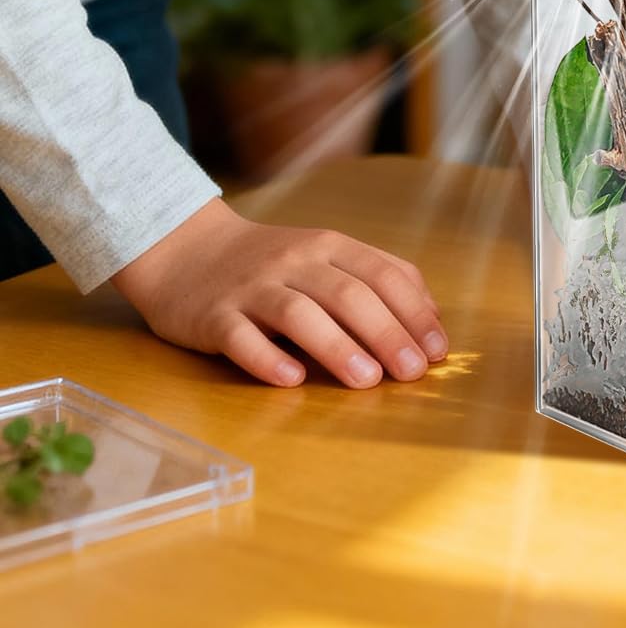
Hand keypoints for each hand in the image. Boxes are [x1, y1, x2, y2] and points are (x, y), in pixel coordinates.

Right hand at [109, 199, 448, 387]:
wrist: (187, 252)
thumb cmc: (271, 264)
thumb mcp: (326, 257)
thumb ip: (376, 277)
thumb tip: (432, 317)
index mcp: (329, 246)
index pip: (383, 274)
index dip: (414, 312)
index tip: (438, 350)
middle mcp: (294, 262)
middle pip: (348, 294)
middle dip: (387, 334)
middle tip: (413, 372)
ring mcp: (252, 288)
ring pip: (300, 314)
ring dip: (339, 347)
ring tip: (368, 381)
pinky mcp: (213, 316)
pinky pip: (241, 338)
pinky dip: (268, 359)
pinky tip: (292, 380)